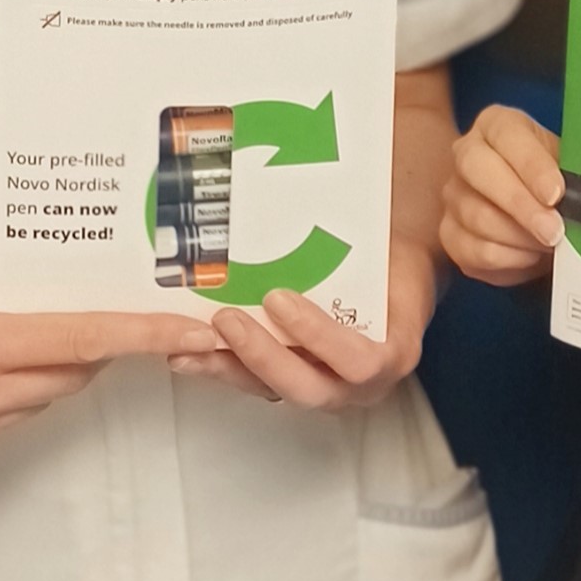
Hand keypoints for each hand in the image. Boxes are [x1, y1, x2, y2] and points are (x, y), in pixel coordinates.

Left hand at [181, 229, 434, 411]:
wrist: (393, 284)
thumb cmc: (392, 269)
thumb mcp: (393, 258)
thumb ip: (366, 247)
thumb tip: (326, 189)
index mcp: (390, 355)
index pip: (357, 361)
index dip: (317, 335)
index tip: (279, 299)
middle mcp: (355, 385)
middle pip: (306, 388)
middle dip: (261, 356)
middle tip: (226, 319)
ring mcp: (321, 386)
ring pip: (271, 390)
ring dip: (227, 368)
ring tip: (187, 347)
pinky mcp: (290, 381)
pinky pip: (254, 381)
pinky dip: (219, 365)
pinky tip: (186, 351)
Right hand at [438, 107, 564, 285]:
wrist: (539, 209)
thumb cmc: (553, 181)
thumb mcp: (568, 163)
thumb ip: (575, 170)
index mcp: (497, 125)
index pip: (507, 136)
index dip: (532, 166)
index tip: (556, 193)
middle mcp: (467, 152)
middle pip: (479, 171)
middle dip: (521, 206)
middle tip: (554, 230)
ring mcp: (454, 193)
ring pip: (477, 217)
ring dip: (520, 238)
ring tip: (550, 245)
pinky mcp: (450, 232)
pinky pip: (474, 251)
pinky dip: (508, 259)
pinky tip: (529, 256)